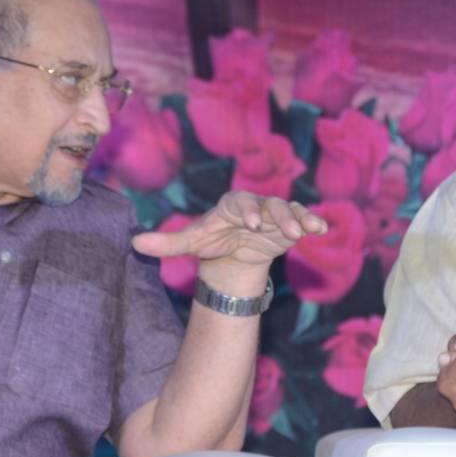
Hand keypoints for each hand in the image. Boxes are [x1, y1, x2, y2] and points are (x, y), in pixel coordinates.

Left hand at [131, 191, 326, 269]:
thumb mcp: (191, 243)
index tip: (253, 224)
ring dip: (299, 219)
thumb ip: (166, 243)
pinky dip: (312, 222)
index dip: (248, 212)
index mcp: (231, 206)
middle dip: (279, 216)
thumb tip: (134, 244)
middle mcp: (256, 206)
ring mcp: (275, 214)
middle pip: (270, 205)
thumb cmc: (211, 240)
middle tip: (287, 230)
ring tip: (307, 230)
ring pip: (289, 211)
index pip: (239, 205)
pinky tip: (321, 230)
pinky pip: (303, 220)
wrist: (233, 251)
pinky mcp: (289, 225)